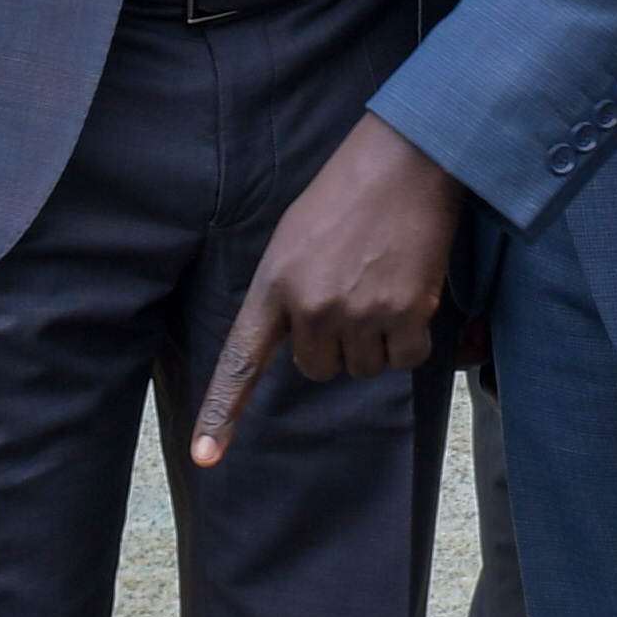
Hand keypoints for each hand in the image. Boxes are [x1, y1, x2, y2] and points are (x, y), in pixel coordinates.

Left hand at [196, 114, 464, 462]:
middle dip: (337, 343)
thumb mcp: (293, 238)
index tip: (205, 457)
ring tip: (382, 281)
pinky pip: (406, 358)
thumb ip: (288, 291)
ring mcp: (359, 312)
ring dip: (377, 338)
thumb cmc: (348, 192)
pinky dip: (412, 338)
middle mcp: (312, 306)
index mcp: (274, 284)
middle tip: (353, 290)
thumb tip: (305, 342)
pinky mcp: (406, 313)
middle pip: (319, 369)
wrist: (406, 159)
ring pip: (365, 366)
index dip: (222, 412)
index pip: (241, 360)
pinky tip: (412, 293)